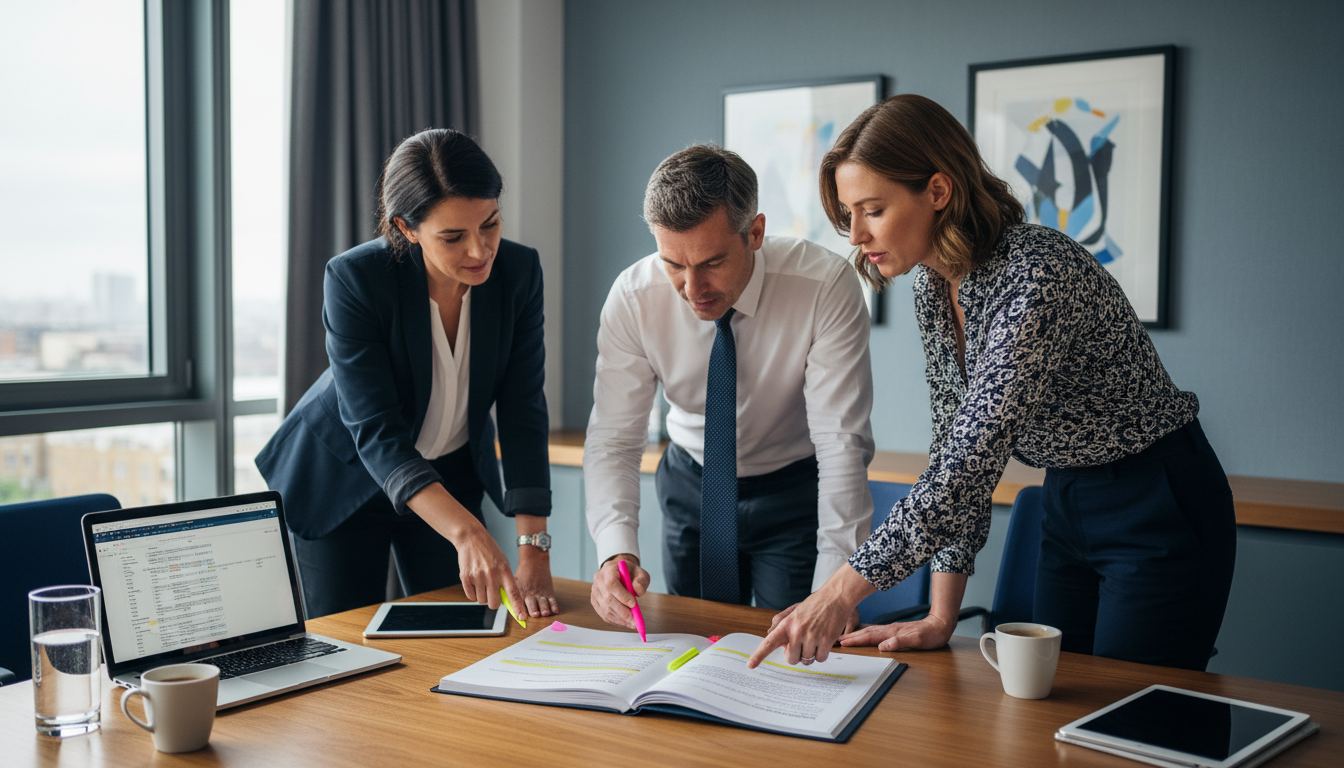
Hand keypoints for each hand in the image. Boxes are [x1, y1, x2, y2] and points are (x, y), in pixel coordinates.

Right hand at [452, 525, 522, 613]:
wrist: (472, 538)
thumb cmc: (490, 552)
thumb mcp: (503, 563)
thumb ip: (505, 581)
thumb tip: (507, 602)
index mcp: (504, 571)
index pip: (513, 593)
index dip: (518, 607)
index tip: (522, 618)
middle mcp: (492, 575)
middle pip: (494, 604)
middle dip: (494, 603)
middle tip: (492, 593)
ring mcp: (478, 577)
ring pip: (482, 601)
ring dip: (482, 596)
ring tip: (482, 581)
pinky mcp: (465, 578)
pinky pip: (471, 597)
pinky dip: (473, 593)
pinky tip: (474, 580)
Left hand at [515, 551, 558, 617]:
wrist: (534, 561)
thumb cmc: (523, 573)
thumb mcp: (514, 583)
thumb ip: (514, 596)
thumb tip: (510, 608)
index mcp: (520, 592)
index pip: (519, 604)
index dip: (520, 611)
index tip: (521, 618)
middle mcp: (530, 593)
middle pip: (532, 603)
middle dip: (533, 609)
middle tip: (535, 614)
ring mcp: (540, 593)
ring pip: (543, 602)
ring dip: (544, 608)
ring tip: (545, 613)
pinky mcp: (548, 591)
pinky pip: (552, 600)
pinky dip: (554, 606)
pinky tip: (555, 611)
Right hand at [590, 555, 648, 629]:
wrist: (618, 571)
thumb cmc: (630, 573)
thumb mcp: (640, 573)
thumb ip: (642, 581)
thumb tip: (637, 591)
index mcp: (609, 570)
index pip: (611, 585)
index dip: (622, 596)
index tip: (634, 604)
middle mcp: (598, 580)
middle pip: (608, 600)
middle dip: (623, 612)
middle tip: (635, 620)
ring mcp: (595, 591)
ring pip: (605, 609)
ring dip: (620, 619)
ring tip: (633, 623)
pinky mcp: (594, 601)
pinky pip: (603, 614)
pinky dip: (615, 620)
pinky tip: (625, 622)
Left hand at [747, 565, 874, 667]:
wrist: (836, 596)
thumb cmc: (815, 604)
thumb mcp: (795, 611)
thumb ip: (782, 624)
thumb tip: (773, 639)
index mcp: (787, 624)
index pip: (769, 642)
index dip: (758, 655)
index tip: (750, 665)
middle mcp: (797, 631)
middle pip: (791, 659)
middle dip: (797, 656)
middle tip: (803, 645)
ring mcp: (811, 637)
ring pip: (807, 660)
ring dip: (812, 654)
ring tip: (816, 638)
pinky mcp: (826, 641)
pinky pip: (820, 659)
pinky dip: (823, 654)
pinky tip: (825, 641)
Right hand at [839, 613, 956, 651]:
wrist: (940, 626)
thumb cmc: (930, 635)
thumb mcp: (917, 641)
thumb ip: (899, 642)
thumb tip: (882, 647)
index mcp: (892, 632)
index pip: (869, 637)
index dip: (855, 640)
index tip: (843, 642)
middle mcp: (889, 630)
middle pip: (866, 633)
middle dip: (851, 636)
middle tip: (837, 639)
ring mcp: (891, 630)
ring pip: (869, 632)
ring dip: (857, 635)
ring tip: (845, 637)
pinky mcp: (895, 631)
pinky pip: (876, 632)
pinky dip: (866, 634)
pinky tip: (864, 635)